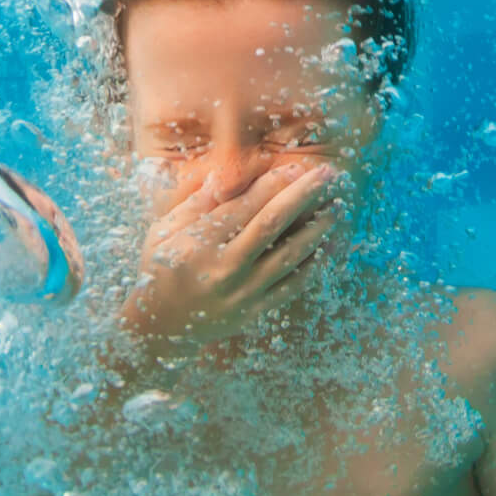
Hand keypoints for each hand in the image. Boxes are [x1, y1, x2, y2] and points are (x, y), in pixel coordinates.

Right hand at [121, 162, 341, 345]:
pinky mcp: (254, 311)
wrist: (160, 327)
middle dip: (303, 194)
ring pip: (289, 255)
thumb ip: (196, 204)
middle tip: (327, 174)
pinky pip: (291, 285)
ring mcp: (241, 293)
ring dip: (316, 228)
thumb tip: (225, 175)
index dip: (273, 183)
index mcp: (198, 243)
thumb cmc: (160, 269)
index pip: (244, 205)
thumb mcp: (164, 231)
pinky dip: (311, 264)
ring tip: (335, 207)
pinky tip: (325, 245)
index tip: (295, 167)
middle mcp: (223, 268)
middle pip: (272, 223)